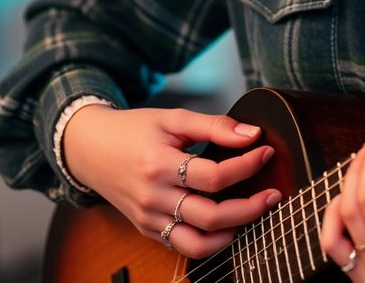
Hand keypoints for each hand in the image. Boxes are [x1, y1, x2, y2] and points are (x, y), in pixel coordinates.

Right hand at [62, 104, 281, 258]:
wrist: (91, 149)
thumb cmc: (135, 129)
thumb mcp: (173, 118)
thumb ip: (214, 125)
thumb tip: (252, 134)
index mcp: (159, 165)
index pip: (213, 176)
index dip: (246, 165)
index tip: (266, 151)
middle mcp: (153, 198)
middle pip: (211, 216)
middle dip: (250, 208)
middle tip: (274, 193)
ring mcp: (149, 219)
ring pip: (198, 243)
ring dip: (233, 232)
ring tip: (255, 213)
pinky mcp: (148, 230)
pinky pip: (182, 247)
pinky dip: (210, 242)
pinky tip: (229, 225)